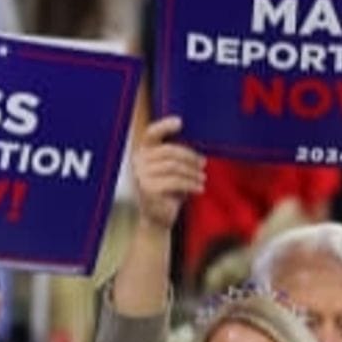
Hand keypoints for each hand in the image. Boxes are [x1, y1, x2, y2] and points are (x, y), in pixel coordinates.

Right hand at [132, 117, 204, 232]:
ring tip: (202, 179)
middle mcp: (137, 162)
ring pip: (174, 166)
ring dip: (193, 173)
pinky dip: (191, 184)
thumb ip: (176, 158)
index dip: (164, 126)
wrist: (157, 219)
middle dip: (190, 157)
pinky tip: (199, 189)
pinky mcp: (147, 189)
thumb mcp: (171, 172)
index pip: (151, 134)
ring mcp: (141, 176)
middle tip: (203, 164)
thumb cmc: (167, 192)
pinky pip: (175, 181)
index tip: (180, 122)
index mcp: (142, 153)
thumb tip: (197, 152)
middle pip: (169, 151)